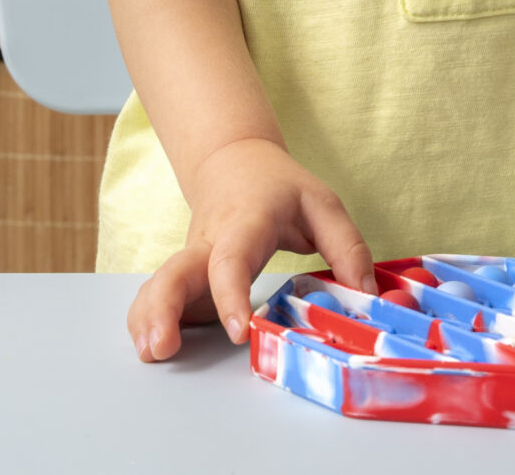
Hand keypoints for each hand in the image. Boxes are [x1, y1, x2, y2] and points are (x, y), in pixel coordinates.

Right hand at [127, 137, 372, 362]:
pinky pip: (158, 298)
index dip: (231, 294)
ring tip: (152, 352)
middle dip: (162, 308)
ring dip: (148, 318)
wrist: (233, 161)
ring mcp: (191, 260)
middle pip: (175, 271)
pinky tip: (151, 347)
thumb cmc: (279, 188)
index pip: (232, 258)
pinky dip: (147, 320)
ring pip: (158, 285)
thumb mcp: (323, 204)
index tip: (239, 330)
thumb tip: (367, 299)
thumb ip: (347, 249)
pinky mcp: (184, 277)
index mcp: (244, 223)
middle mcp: (208, 242)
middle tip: (160, 346)